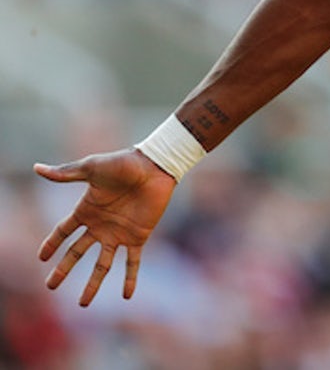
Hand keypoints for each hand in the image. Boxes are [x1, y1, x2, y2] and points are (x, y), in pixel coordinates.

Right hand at [35, 149, 176, 305]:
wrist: (155, 167)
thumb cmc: (124, 163)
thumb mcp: (92, 168)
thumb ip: (66, 173)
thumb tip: (36, 168)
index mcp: (87, 210)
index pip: (63, 232)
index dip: (51, 244)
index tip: (41, 258)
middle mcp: (100, 226)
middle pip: (77, 253)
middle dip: (63, 269)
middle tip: (50, 286)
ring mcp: (118, 233)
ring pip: (102, 264)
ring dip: (93, 284)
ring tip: (83, 304)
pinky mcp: (138, 236)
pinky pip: (132, 262)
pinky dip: (130, 278)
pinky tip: (127, 295)